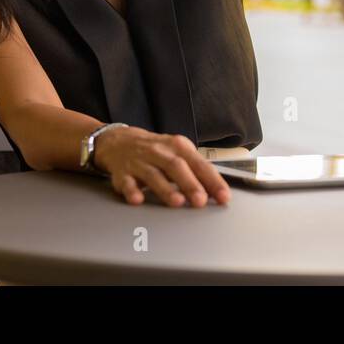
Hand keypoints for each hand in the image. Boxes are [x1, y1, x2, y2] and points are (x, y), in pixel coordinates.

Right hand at [92, 125, 231, 206]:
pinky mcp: (122, 173)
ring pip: (154, 175)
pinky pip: (126, 182)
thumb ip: (197, 172)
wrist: (120, 141)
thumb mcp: (178, 154)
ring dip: (166, 189)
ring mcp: (140, 162)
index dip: (212, 181)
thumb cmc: (156, 151)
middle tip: (201, 201)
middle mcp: (160, 152)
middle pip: (177, 167)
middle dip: (190, 184)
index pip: (199, 164)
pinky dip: (132, 191)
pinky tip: (138, 199)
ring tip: (177, 202)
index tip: (223, 197)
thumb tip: (218, 193)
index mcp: (178, 147)